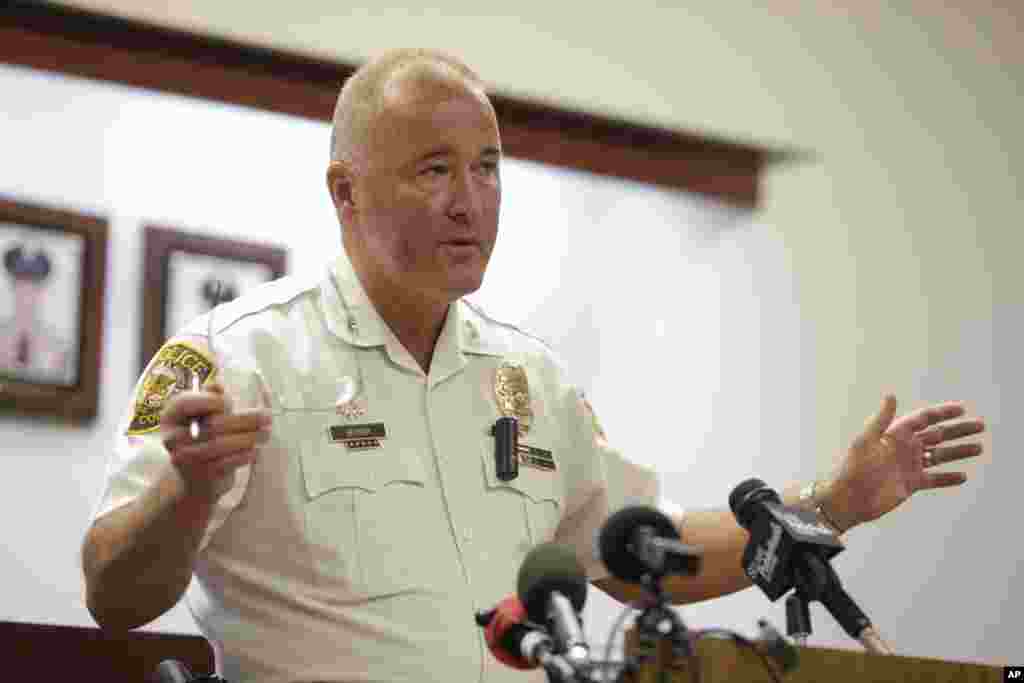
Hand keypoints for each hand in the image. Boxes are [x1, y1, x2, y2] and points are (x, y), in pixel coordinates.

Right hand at [160, 381, 271, 499]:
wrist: (195, 480)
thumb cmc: (204, 437)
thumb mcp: (203, 414)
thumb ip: (210, 397)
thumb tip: (218, 386)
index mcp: (170, 416)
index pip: (187, 403)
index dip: (212, 401)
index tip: (231, 403)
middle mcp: (172, 438)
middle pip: (213, 425)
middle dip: (245, 419)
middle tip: (267, 416)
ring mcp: (186, 460)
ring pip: (223, 445)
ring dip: (250, 437)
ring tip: (266, 432)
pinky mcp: (202, 476)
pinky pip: (228, 462)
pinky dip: (245, 454)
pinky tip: (256, 448)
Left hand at [824, 395, 985, 530]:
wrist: (848, 499)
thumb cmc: (853, 467)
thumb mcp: (866, 441)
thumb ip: (881, 419)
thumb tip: (891, 395)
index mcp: (895, 434)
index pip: (924, 419)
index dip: (942, 413)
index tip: (961, 409)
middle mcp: (904, 448)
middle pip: (937, 435)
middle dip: (958, 430)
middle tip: (980, 425)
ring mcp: (909, 465)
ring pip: (939, 456)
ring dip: (958, 452)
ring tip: (979, 447)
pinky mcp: (911, 484)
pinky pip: (934, 479)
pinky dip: (948, 478)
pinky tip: (962, 476)